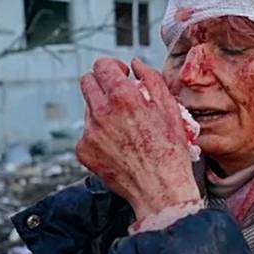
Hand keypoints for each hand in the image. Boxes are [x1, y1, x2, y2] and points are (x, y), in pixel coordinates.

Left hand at [76, 58, 200, 219]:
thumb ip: (151, 78)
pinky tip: (118, 145)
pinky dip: (99, 134)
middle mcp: (101, 113)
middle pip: (87, 82)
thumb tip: (136, 63)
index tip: (121, 74)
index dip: (112, 66)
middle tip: (118, 95)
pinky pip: (87, 133)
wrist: (160, 189)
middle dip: (102, 83)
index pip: (102, 66)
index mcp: (123, 98)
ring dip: (102, 109)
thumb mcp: (170, 108)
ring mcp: (89, 133)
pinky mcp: (84, 151)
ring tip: (124, 127)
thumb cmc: (170, 151)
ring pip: (87, 108)